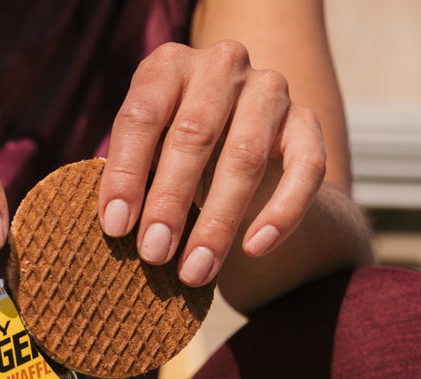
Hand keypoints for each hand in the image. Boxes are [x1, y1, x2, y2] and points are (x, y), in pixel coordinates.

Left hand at [99, 40, 326, 287]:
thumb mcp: (141, 152)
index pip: (141, 116)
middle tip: (153, 254)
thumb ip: (129, 177)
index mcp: (167, 67)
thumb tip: (116, 228)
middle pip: (194, 135)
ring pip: (245, 156)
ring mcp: (270, 90)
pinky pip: (305, 168)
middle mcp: (221, 66)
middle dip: (170, 201)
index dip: (125, 174)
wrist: (233, 136)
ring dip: (218, 220)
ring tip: (194, 270)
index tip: (115, 227)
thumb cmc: (165, 150)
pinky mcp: (306, 122)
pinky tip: (254, 248)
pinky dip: (282, 212)